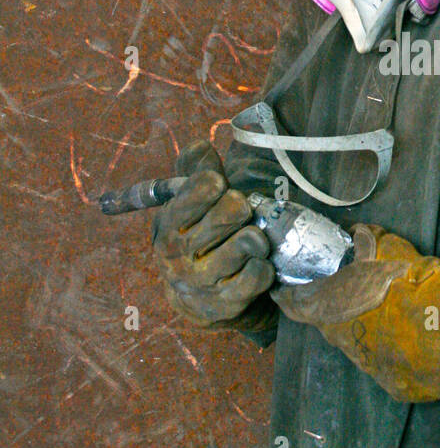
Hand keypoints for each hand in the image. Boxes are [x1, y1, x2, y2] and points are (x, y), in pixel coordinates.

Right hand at [152, 140, 274, 326]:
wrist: (198, 298)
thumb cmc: (197, 237)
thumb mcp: (188, 204)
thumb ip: (194, 171)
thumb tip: (201, 146)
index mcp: (167, 224)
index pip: (204, 186)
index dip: (218, 183)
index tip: (218, 189)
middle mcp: (178, 254)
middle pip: (233, 208)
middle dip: (242, 208)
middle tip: (237, 217)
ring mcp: (202, 280)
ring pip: (249, 240)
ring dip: (256, 236)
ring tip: (248, 240)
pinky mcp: (227, 302)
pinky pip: (260, 273)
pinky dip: (264, 265)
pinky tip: (255, 264)